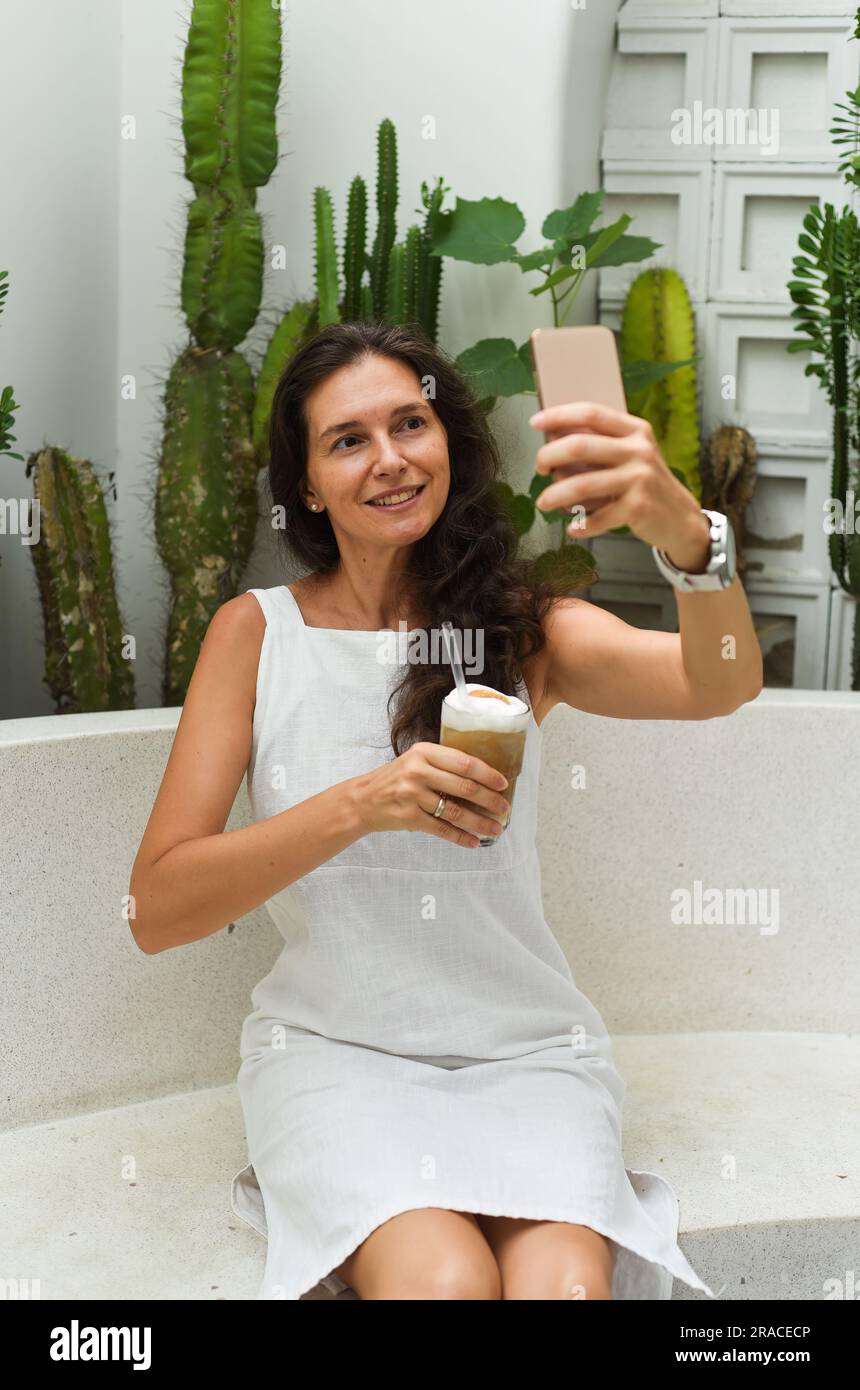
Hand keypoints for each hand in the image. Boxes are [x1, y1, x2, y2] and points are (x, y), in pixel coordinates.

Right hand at [353, 741, 511, 847]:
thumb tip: (483, 778)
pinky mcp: (408, 817)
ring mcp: (412, 795)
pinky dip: (459, 837)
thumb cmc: (396, 778)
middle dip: (489, 800)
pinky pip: (441, 829)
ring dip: (479, 822)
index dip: (487, 774)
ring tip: (494, 828)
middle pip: (464, 787)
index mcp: (424, 752)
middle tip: (505, 808)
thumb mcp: (416, 760)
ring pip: (455, 811)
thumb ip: (443, 763)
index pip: (464, 762)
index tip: (503, 783)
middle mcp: (418, 771)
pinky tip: (473, 841)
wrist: (363, 799)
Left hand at [529, 401, 709, 568]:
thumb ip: (599, 447)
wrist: (680, 517)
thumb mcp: (630, 456)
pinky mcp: (638, 507)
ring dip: (554, 495)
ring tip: (544, 503)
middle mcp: (638, 450)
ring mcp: (639, 478)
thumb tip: (551, 443)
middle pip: (579, 446)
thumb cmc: (644, 484)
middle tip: (539, 468)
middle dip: (549, 456)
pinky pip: (596, 518)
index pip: (590, 413)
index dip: (559, 416)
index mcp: (634, 430)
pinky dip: (580, 525)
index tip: (535, 422)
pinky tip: (573, 527)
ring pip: (581, 485)